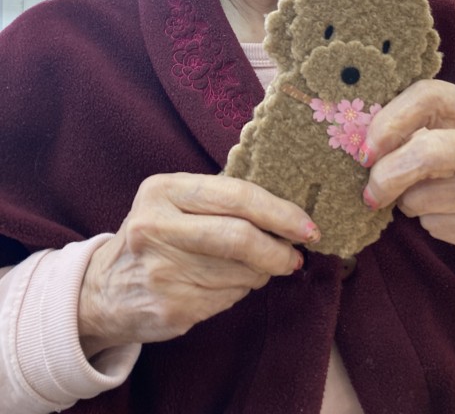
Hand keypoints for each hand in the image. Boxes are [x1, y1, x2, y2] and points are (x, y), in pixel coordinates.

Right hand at [78, 173, 319, 354]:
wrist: (103, 290)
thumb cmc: (156, 235)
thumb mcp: (173, 202)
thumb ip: (221, 200)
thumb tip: (288, 216)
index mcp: (163, 190)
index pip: (236, 195)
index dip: (280, 211)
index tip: (307, 225)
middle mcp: (156, 227)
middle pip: (240, 237)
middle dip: (279, 249)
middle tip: (296, 255)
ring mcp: (162, 271)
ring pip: (240, 272)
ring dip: (262, 271)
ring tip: (259, 267)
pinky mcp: (171, 307)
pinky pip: (229, 297)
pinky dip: (241, 290)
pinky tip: (230, 283)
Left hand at [360, 80, 454, 293]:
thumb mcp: (452, 132)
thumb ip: (415, 127)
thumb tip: (361, 143)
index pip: (429, 96)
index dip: (389, 122)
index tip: (366, 151)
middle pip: (427, 152)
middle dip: (387, 175)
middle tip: (371, 191)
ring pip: (426, 197)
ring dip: (410, 203)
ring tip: (423, 198)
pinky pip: (439, 226)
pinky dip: (430, 224)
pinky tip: (446, 217)